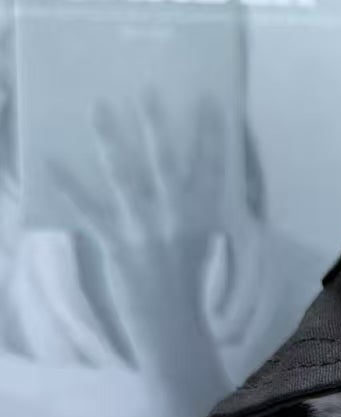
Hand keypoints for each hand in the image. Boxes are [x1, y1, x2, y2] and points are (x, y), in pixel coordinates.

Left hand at [48, 92, 233, 329]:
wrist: (170, 326)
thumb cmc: (183, 280)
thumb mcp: (200, 242)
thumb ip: (192, 207)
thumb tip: (176, 171)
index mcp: (200, 218)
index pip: (212, 170)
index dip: (213, 137)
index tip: (213, 103)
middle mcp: (175, 221)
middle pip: (166, 164)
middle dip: (156, 127)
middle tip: (145, 90)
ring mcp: (146, 233)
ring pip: (126, 178)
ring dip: (109, 141)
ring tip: (97, 108)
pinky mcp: (118, 247)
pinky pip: (89, 211)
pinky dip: (69, 187)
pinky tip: (51, 162)